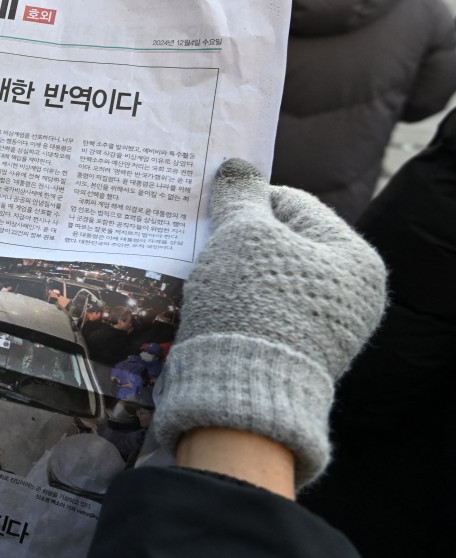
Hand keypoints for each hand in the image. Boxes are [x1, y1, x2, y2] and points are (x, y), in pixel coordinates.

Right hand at [154, 159, 386, 487]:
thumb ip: (240, 195)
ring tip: (202, 272)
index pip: (294, 203)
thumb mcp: (242, 235)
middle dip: (240, 239)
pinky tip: (213, 304)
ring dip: (237, 272)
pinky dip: (241, 303)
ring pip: (272, 278)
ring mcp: (330, 330)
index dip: (246, 202)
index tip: (209, 211)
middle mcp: (355, 295)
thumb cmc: (251, 302)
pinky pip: (267, 312)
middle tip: (202, 240)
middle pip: (284, 243)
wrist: (242, 392)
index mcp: (356, 259)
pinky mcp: (298, 356)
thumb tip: (239, 165)